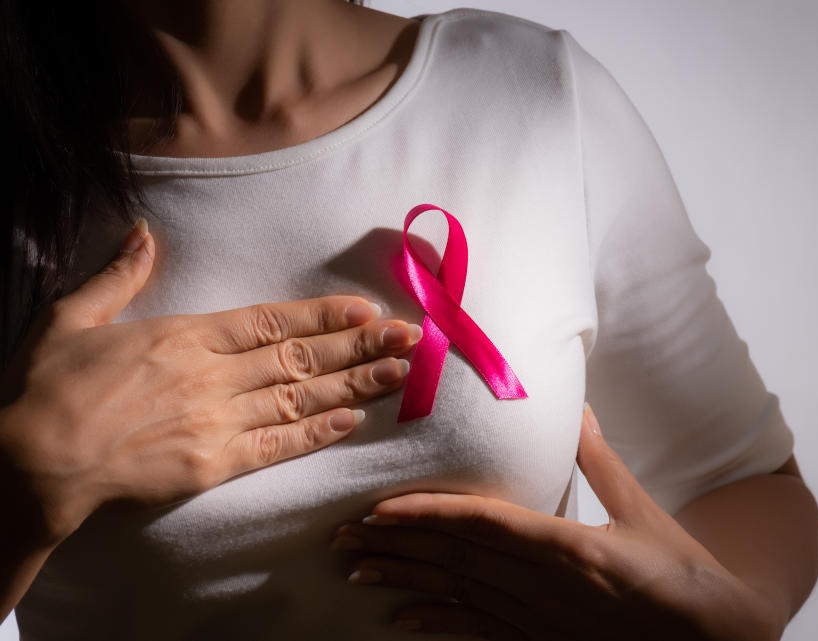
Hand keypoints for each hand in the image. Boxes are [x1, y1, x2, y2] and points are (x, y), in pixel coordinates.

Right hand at [0, 220, 422, 547]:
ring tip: (399, 373)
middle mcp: (213, 374)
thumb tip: (141, 232)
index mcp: (185, 334)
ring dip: (355, 385)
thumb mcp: (71, 318)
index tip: (366, 308)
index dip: (324, 314)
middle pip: (302, 357)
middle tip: (410, 338)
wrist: (29, 462)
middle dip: (361, 345)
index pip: (272, 320)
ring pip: (301, 397)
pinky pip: (276, 445)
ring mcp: (218, 420)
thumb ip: (118, 276)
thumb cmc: (47, 389)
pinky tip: (352, 420)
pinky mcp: (214, 464)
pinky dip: (316, 433)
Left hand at [330, 403, 778, 640]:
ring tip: (356, 569)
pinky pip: (478, 631)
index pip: (485, 524)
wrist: (709, 638)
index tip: (383, 508)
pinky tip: (400, 618)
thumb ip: (601, 461)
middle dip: (397, 544)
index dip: (429, 515)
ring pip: (457, 595)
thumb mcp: (642, 510)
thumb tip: (577, 410)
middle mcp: (543, 585)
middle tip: (342, 533)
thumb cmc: (679, 571)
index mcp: (568, 546)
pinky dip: (437, 622)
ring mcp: (537, 620)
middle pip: (456, 559)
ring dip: (404, 580)